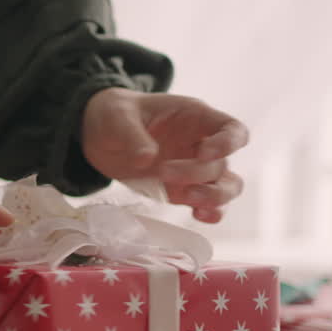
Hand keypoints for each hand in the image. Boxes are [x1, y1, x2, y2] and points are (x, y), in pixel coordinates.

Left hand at [81, 88, 247, 222]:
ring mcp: (194, 171)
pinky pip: (209, 205)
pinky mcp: (182, 192)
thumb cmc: (115, 115)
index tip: (204, 154)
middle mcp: (202, 145)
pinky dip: (211, 213)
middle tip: (163, 173)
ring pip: (226, 188)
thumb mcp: (117, 116)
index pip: (232, 130)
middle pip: (222, 165)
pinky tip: (198, 215)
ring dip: (212, 197)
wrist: (99, 137)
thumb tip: (148, 159)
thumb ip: (132, 134)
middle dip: (197, 173)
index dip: (228, 143)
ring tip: (186, 198)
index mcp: (195, 118)